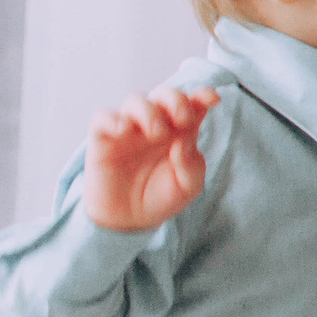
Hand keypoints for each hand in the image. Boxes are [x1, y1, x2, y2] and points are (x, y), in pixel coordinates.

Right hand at [83, 88, 217, 232]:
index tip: (213, 99)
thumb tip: (183, 140)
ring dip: (149, 111)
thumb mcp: (187, 186)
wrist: (130, 221)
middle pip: (164, 94)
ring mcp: (129, 130)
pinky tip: (124, 130)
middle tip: (183, 121)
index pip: (193, 102)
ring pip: (135, 100)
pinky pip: (102, 118)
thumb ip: (191, 163)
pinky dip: (113, 119)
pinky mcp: (103, 139)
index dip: (203, 94)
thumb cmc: (161, 197)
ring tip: (156, 133)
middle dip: (176, 100)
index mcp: (180, 130)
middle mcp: (156, 124)